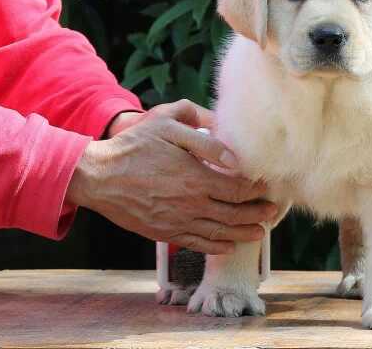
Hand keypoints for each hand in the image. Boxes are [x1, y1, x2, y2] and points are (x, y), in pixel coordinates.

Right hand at [67, 99, 276, 254]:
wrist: (99, 175)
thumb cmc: (135, 145)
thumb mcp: (168, 125)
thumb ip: (204, 139)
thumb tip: (234, 157)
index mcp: (195, 177)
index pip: (238, 190)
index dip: (257, 190)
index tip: (268, 187)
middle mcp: (190, 203)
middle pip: (234, 214)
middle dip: (257, 214)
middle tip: (273, 212)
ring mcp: (177, 221)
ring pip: (219, 232)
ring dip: (243, 234)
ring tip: (260, 233)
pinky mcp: (164, 232)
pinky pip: (197, 243)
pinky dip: (217, 246)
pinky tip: (229, 245)